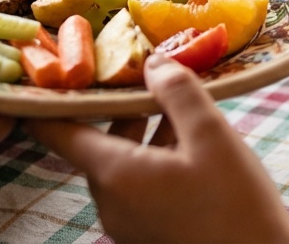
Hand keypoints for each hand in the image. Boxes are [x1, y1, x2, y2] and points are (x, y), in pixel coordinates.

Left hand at [25, 54, 288, 243]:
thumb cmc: (236, 207)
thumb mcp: (212, 136)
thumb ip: (177, 92)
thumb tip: (153, 62)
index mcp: (114, 175)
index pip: (56, 131)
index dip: (52, 97)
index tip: (57, 67)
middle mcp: (110, 202)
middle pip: (98, 142)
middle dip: (123, 107)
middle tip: (148, 72)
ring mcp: (128, 224)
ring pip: (123, 163)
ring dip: (145, 131)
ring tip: (180, 105)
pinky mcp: (147, 235)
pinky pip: (140, 186)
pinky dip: (156, 158)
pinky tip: (191, 143)